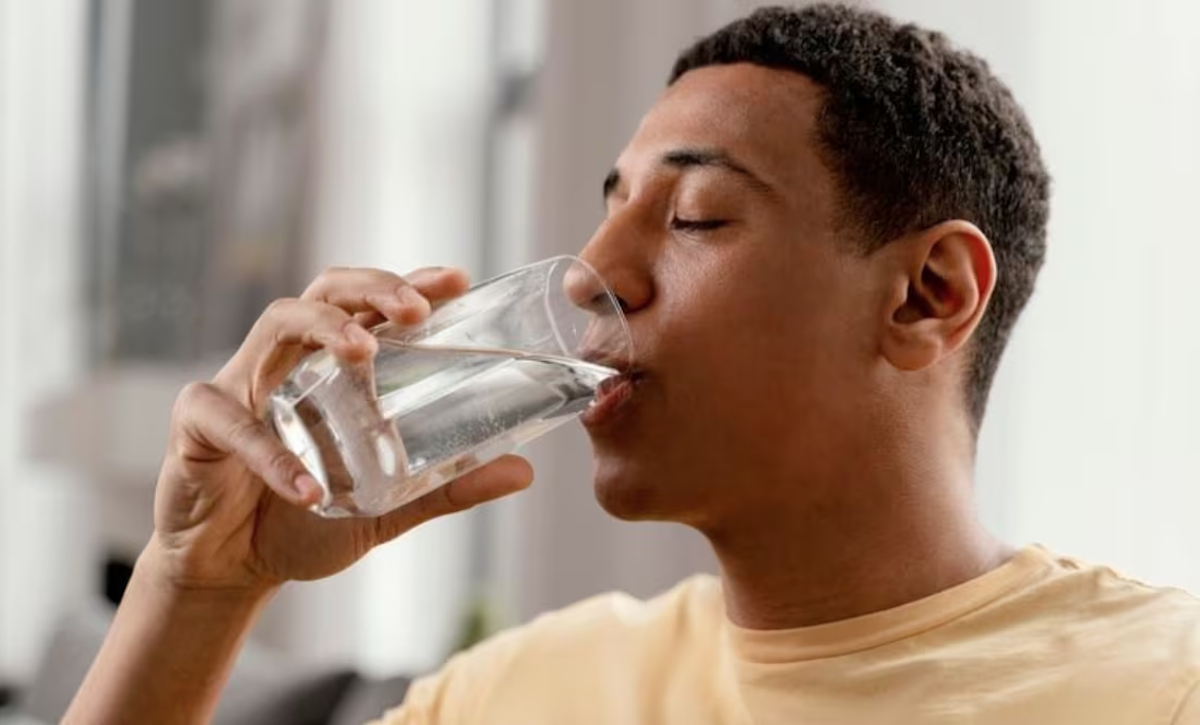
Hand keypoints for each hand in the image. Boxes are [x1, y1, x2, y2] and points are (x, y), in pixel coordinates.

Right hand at [147, 266, 533, 592]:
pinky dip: (271, 454)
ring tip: (364, 354)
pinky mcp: (198, 423)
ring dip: (323, 329)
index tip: (457, 280)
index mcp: (331, 368)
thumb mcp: (387, 504)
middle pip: (326, 291)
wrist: (231, 569)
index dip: (409, 284)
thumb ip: (446, 485)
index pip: (370, 306)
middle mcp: (288, 361)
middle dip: (372, 288)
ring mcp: (240, 383)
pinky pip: (231, 422)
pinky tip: (308, 488)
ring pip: (277, 323)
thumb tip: (522, 472)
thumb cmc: (304, 519)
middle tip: (414, 310)